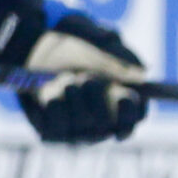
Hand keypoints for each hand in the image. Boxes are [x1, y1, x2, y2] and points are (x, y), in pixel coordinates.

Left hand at [18, 11, 147, 144]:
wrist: (36, 52)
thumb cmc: (73, 50)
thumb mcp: (97, 46)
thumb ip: (118, 58)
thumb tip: (140, 72)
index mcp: (119, 103)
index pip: (135, 118)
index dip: (133, 112)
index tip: (127, 97)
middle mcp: (100, 122)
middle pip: (109, 125)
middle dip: (100, 101)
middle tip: (89, 79)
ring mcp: (76, 129)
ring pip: (84, 127)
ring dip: (77, 101)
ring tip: (67, 79)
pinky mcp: (52, 132)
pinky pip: (58, 129)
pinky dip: (57, 109)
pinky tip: (53, 96)